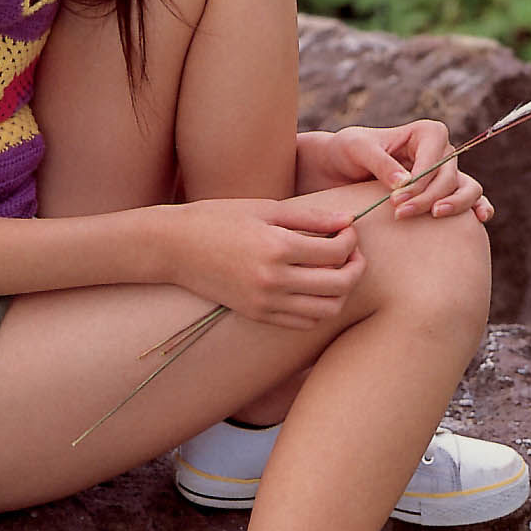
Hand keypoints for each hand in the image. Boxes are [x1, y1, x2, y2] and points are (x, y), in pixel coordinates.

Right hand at [166, 195, 367, 329]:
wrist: (174, 247)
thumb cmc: (219, 218)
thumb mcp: (265, 208)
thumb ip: (310, 217)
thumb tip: (348, 220)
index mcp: (277, 247)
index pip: (337, 251)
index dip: (351, 240)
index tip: (347, 230)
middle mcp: (274, 280)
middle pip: (340, 285)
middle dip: (356, 268)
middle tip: (352, 253)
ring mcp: (265, 302)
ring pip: (327, 310)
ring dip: (341, 292)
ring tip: (336, 271)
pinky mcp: (257, 315)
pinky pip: (303, 322)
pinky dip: (320, 308)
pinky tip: (314, 288)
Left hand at [308, 122, 493, 224]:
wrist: (342, 168)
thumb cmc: (349, 150)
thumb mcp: (358, 149)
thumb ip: (381, 163)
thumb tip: (404, 182)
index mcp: (427, 133)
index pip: (434, 159)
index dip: (419, 181)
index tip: (395, 200)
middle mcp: (442, 151)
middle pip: (449, 176)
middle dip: (427, 197)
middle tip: (400, 214)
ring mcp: (447, 173)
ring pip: (467, 188)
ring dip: (455, 205)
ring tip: (435, 215)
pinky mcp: (444, 193)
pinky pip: (470, 199)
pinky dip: (478, 207)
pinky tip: (480, 219)